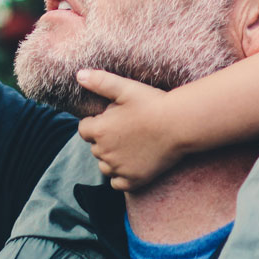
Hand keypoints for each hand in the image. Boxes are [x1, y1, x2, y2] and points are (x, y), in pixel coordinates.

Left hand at [76, 69, 184, 191]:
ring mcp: (119, 168)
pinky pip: (117, 183)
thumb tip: (79, 74)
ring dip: (111, 157)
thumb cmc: (153, 104)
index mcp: (99, 130)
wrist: (180, 124)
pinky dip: (120, 175)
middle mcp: (105, 153)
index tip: (112, 117)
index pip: (84, 129)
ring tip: (130, 144)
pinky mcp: (134, 180)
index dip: (96, 122)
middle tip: (126, 128)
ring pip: (104, 165)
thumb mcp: (126, 88)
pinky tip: (132, 162)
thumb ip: (100, 81)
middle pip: (95, 147)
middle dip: (104, 138)